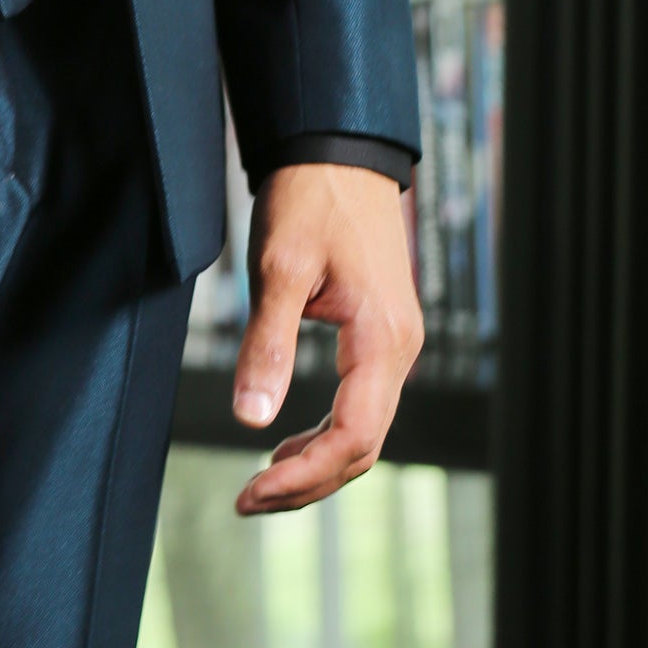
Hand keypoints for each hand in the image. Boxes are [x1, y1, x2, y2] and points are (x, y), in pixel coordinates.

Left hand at [229, 162, 422, 513]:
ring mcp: (394, 342)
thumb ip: (268, 344)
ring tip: (262, 480)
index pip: (352, 438)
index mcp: (382, 340)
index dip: (303, 476)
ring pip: (363, 429)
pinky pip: (361, 402)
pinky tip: (288, 437)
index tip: (251, 492)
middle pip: (362, 447)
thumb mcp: (281, 267)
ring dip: (316, 461)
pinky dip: (325, 430)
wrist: (338, 149)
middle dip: (307, 481)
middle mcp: (399, 349)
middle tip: (248, 498)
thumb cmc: (311, 198)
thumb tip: (250, 418)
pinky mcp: (380, 332)